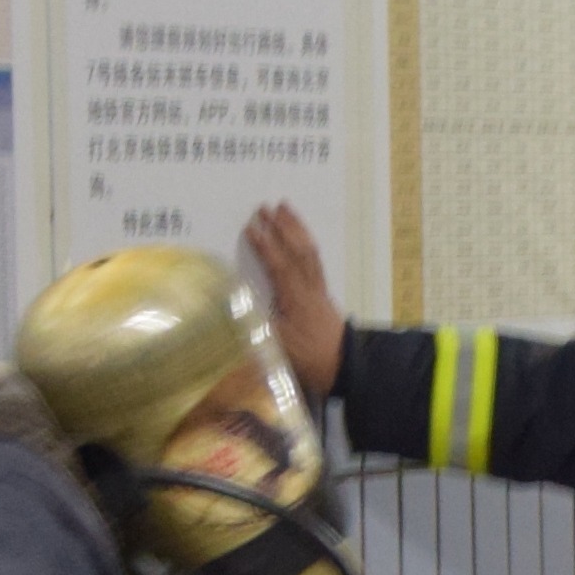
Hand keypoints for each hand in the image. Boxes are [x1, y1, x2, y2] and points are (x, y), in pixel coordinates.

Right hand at [239, 203, 349, 395]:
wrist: (344, 368)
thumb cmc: (309, 359)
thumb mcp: (278, 348)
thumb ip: (255, 327)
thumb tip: (230, 311)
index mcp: (296, 300)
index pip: (279, 266)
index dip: (265, 246)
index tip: (251, 227)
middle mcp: (309, 289)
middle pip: (297, 251)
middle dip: (282, 227)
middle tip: (266, 206)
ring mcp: (319, 289)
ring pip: (309, 253)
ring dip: (297, 229)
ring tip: (286, 208)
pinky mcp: (323, 294)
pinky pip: (315, 261)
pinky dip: (306, 244)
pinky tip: (301, 238)